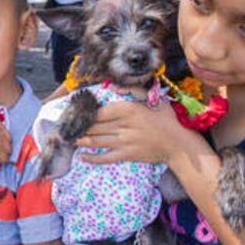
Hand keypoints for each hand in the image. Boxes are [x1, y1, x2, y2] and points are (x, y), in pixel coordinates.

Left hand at [76, 98, 200, 165]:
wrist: (177, 144)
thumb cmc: (165, 119)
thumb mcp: (153, 98)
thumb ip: (134, 89)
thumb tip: (115, 86)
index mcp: (128, 109)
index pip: (100, 111)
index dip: (85, 113)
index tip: (75, 113)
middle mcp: (123, 125)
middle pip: (95, 126)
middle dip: (80, 127)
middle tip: (67, 127)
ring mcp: (124, 141)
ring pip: (97, 140)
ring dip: (82, 140)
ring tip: (71, 139)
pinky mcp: (127, 155)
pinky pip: (105, 157)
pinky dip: (92, 158)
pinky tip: (82, 157)